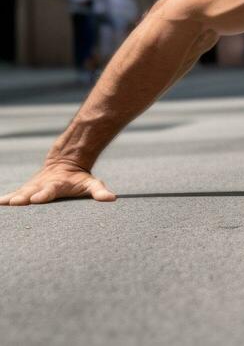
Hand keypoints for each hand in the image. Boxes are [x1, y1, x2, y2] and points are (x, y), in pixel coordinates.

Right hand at [0, 160, 116, 206]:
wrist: (67, 161)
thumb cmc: (80, 179)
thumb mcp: (91, 184)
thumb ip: (99, 191)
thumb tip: (112, 199)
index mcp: (58, 185)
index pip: (51, 190)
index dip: (45, 194)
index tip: (38, 198)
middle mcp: (43, 185)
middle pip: (32, 191)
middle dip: (25, 196)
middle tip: (18, 202)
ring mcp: (33, 186)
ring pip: (21, 192)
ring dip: (12, 198)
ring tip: (4, 203)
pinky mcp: (26, 189)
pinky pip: (14, 194)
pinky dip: (6, 199)